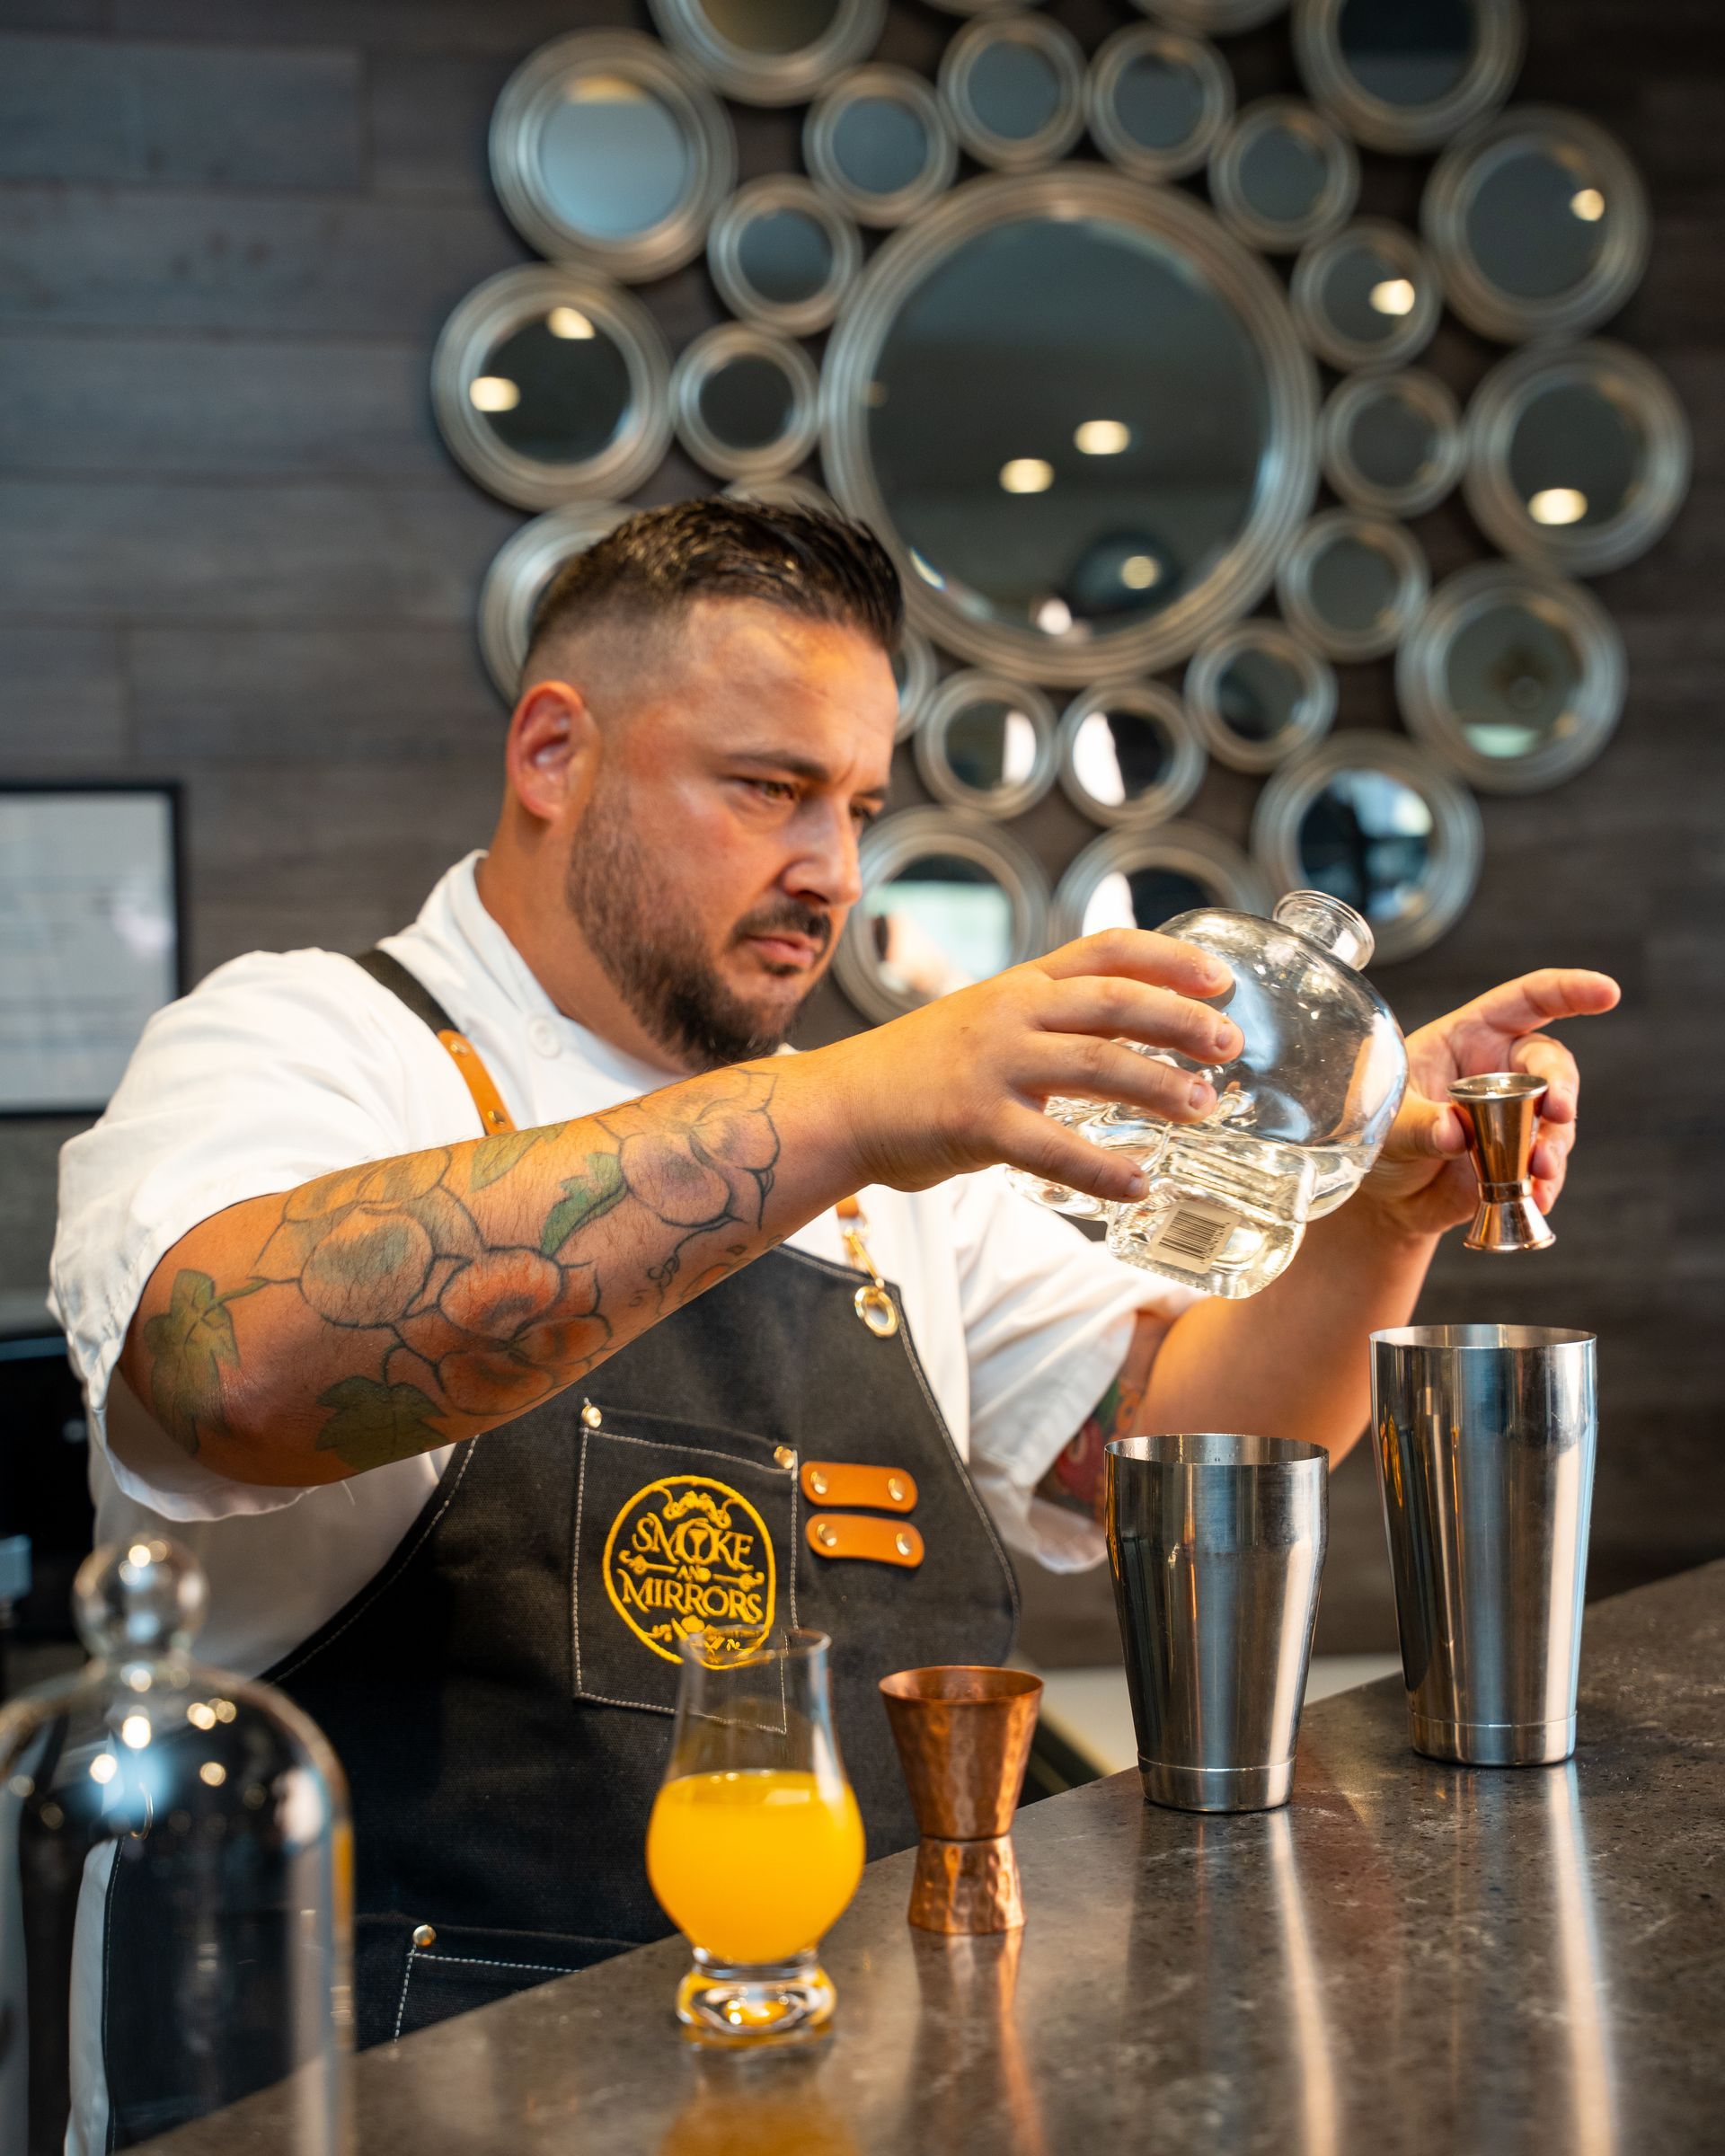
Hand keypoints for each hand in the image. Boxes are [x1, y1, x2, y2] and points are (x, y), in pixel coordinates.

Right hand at [830, 929, 1239, 1200]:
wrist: (840, 1106)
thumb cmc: (918, 1072)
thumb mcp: (985, 1023)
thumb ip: (1046, 1027)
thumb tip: (1124, 1044)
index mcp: (1018, 985)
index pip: (1106, 949)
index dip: (1170, 958)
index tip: (1222, 977)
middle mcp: (1010, 1013)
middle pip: (1115, 1002)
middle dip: (1182, 1021)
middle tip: (1230, 1044)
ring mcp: (992, 1066)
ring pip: (1097, 1066)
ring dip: (1160, 1087)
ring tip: (1205, 1109)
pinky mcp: (974, 1123)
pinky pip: (1053, 1148)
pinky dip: (1103, 1170)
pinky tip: (1140, 1184)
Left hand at [1360, 969, 1620, 1238]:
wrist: (1386, 1193)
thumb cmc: (1378, 1131)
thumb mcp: (1385, 1121)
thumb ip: (1417, 1125)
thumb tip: (1454, 1133)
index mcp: (1468, 1035)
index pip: (1526, 1001)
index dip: (1568, 991)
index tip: (1606, 993)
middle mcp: (1502, 1069)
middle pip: (1551, 1064)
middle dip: (1562, 1086)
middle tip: (1558, 1112)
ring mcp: (1517, 1115)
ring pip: (1557, 1120)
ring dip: (1554, 1145)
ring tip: (1539, 1171)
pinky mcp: (1523, 1158)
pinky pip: (1548, 1165)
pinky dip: (1547, 1182)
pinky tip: (1537, 1198)